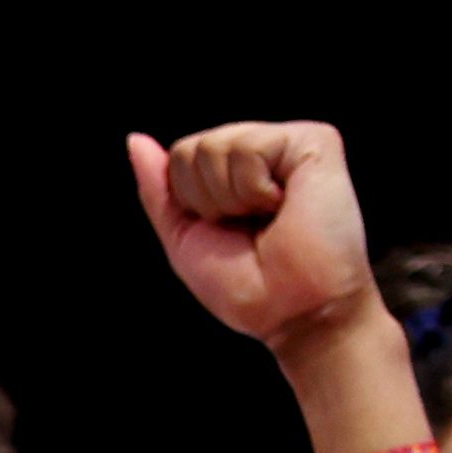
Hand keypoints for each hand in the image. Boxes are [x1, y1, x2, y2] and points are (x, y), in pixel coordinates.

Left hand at [128, 120, 378, 352]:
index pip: (181, 157)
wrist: (292, 311)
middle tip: (251, 228)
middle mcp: (263, 151)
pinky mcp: (316, 142)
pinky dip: (255, 190)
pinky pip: (249, 147)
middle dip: (207, 201)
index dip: (190, 203)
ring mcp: (290, 143)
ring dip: (231, 200)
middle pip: (192, 149)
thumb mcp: (185, 237)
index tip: (228, 231)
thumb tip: (135, 141)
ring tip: (270, 219)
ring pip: (216, 145)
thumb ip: (159, 189)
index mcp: (235, 172)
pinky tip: (284, 206)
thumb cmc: (248, 286)